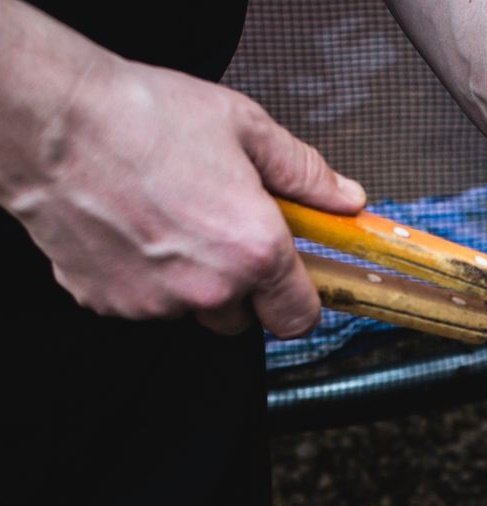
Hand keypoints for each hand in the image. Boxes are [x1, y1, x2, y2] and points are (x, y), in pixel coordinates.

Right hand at [0, 8, 364, 338]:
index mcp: (255, 250)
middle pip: (241, 317)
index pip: (299, 318)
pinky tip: (130, 227)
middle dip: (238, 285)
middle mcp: (209, 287)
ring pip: (189, 308)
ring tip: (166, 218)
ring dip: (187, 280)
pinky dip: (140, 276)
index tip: (290, 281)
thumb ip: (304, 174)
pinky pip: (140, 302)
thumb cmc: (140, 116)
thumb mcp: (245, 129)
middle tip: (216, 230)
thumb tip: (345, 196)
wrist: (49, 118)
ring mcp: (156, 301)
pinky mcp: (108, 302)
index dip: (297, 300)